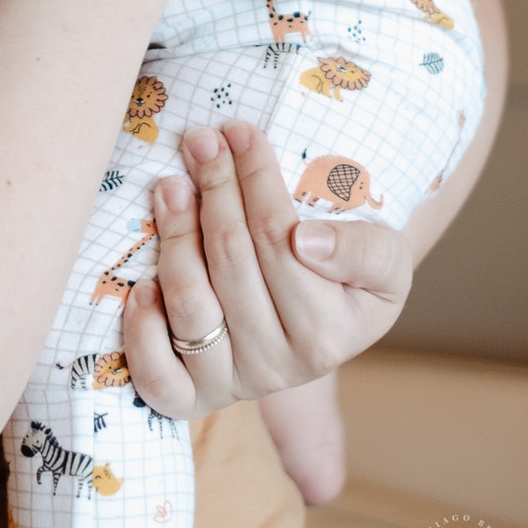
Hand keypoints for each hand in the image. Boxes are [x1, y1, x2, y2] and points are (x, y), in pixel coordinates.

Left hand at [122, 122, 412, 418]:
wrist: (321, 321)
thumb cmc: (349, 277)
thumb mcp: (384, 260)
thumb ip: (363, 248)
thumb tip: (306, 241)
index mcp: (328, 336)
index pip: (279, 238)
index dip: (255, 177)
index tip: (241, 131)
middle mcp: (278, 367)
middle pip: (231, 260)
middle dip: (213, 188)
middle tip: (201, 140)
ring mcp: (230, 384)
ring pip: (190, 303)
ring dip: (175, 236)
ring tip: (171, 185)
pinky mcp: (188, 396)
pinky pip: (156, 375)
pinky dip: (142, 330)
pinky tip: (143, 284)